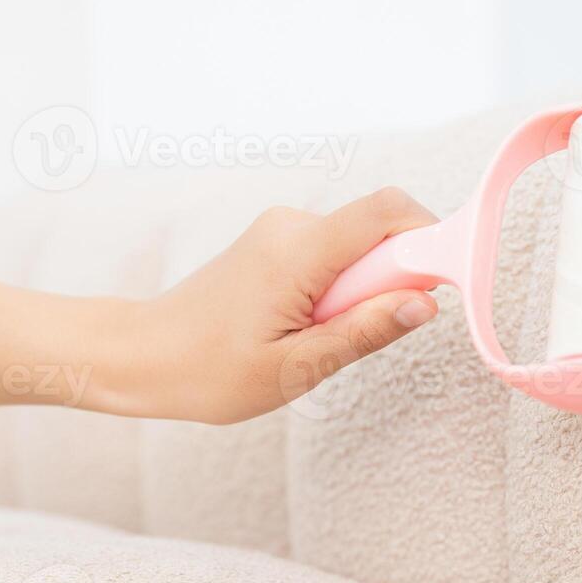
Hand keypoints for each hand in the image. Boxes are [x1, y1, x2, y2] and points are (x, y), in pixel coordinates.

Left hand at [131, 188, 439, 424]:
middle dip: (386, 282)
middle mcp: (290, 226)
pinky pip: (331, 256)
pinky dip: (333, 291)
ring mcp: (280, 230)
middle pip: (377, 232)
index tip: (438, 288)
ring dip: (355, 293)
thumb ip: (363, 332)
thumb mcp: (296, 368)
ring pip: (355, 250)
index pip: (389, 211)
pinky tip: (295, 329)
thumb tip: (424, 305)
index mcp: (297, 250)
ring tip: (308, 339)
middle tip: (345, 335)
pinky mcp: (275, 243)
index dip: (430, 238)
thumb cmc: (209, 371)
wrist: (143, 355)